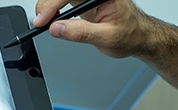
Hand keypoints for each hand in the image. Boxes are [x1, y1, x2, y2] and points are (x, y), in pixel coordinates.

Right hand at [34, 0, 151, 57]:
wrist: (138, 38)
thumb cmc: (130, 34)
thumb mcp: (106, 37)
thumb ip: (81, 32)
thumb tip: (57, 29)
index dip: (52, 4)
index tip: (43, 19)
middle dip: (47, 5)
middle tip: (40, 23)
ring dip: (48, 7)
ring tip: (44, 23)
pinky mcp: (82, 1)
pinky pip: (62, 1)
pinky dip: (52, 10)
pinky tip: (50, 19)